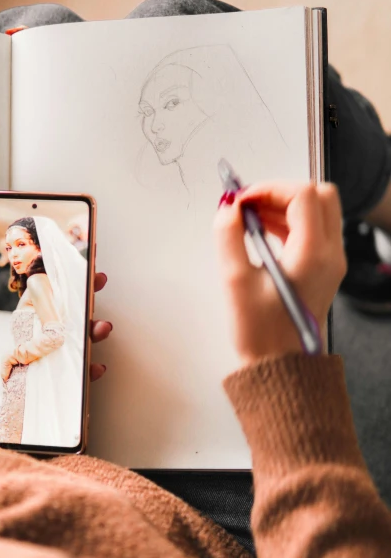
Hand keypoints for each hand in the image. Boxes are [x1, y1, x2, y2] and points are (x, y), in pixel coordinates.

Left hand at [0, 247, 112, 412]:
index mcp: (0, 321)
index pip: (36, 295)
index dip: (58, 280)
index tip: (77, 264)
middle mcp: (19, 341)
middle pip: (60, 317)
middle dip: (83, 301)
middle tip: (97, 286)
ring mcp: (30, 365)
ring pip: (69, 346)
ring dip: (90, 335)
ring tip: (100, 329)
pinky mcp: (35, 388)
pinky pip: (66, 379)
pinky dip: (84, 372)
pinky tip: (93, 367)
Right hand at [213, 182, 346, 366]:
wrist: (282, 368)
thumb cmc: (262, 333)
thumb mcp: (235, 281)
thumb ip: (228, 236)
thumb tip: (227, 207)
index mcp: (313, 254)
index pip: (301, 195)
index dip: (268, 189)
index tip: (242, 199)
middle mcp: (330, 254)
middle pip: (318, 195)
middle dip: (280, 192)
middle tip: (249, 204)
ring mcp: (330, 262)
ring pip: (317, 210)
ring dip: (283, 206)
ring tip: (249, 219)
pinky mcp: (323, 269)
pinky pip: (313, 230)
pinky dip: (289, 222)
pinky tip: (260, 233)